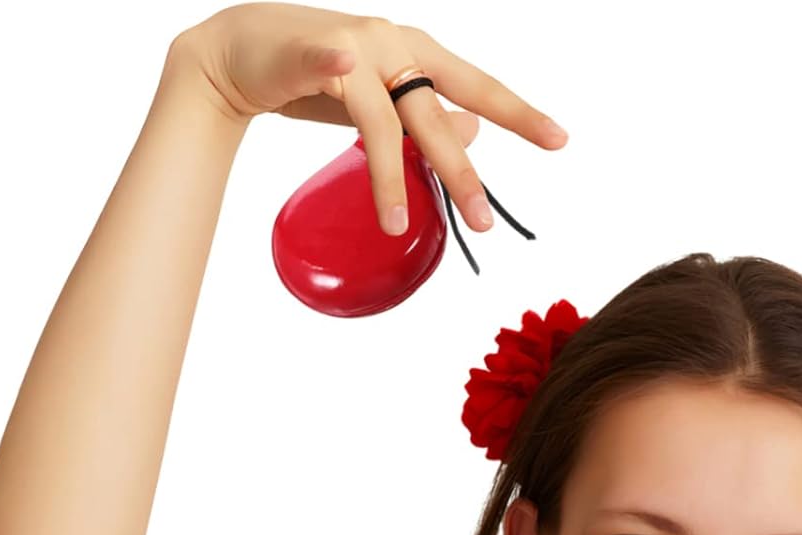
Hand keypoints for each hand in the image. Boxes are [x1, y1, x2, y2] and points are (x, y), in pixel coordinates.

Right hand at [172, 4, 566, 234]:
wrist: (242, 52)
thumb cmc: (319, 76)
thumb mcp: (384, 101)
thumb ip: (426, 118)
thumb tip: (474, 132)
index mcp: (417, 54)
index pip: (476, 87)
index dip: (518, 113)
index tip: (559, 140)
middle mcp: (391, 44)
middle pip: (434, 113)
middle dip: (459, 170)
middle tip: (483, 220)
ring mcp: (349, 45)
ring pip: (381, 116)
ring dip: (389, 172)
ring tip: (396, 224)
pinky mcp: (305, 50)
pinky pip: (322, 60)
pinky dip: (331, 63)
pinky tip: (340, 66)